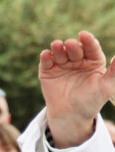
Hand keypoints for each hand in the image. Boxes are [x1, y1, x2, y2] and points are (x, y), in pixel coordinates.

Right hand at [40, 30, 114, 146]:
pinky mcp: (48, 71)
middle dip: (72, 46)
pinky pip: (46, 62)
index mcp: (93, 61)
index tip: (84, 35)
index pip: (91, 47)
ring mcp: (62, 65)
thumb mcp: (106, 87)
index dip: (88, 40)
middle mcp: (77, 60)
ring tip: (56, 45)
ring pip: (60, 52)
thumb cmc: (91, 101)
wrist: (71, 115)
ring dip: (57, 48)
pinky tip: (46, 54)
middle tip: (70, 44)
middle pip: (74, 49)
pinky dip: (45, 57)